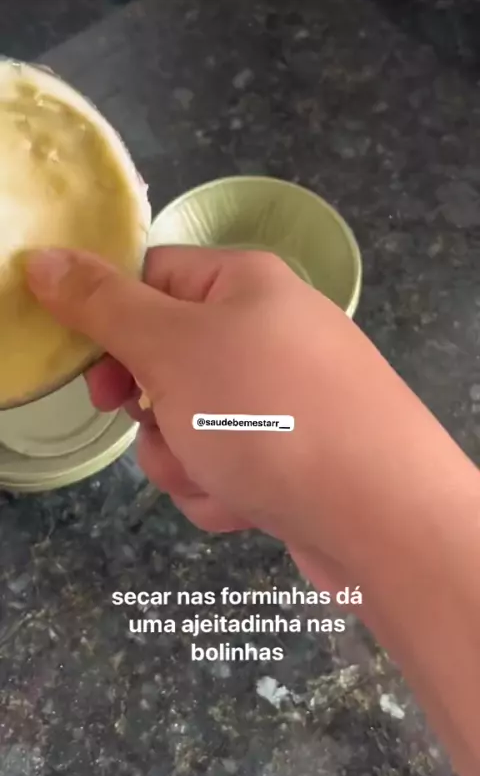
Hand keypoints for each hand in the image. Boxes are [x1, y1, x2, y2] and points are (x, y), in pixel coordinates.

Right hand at [26, 245, 454, 584]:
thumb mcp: (172, 349)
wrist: (380, 517)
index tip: (96, 377)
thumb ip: (103, 306)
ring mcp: (285, 400)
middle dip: (153, 414)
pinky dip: (223, 489)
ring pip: (190, 426)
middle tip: (163, 427)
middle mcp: (269, 334)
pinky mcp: (294, 457)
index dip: (111, 327)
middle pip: (166, 363)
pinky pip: (227, 466)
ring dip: (185, 460)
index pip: (151, 279)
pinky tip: (249, 505)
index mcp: (244, 284)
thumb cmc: (268, 416)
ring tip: (219, 477)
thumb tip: (45, 258)